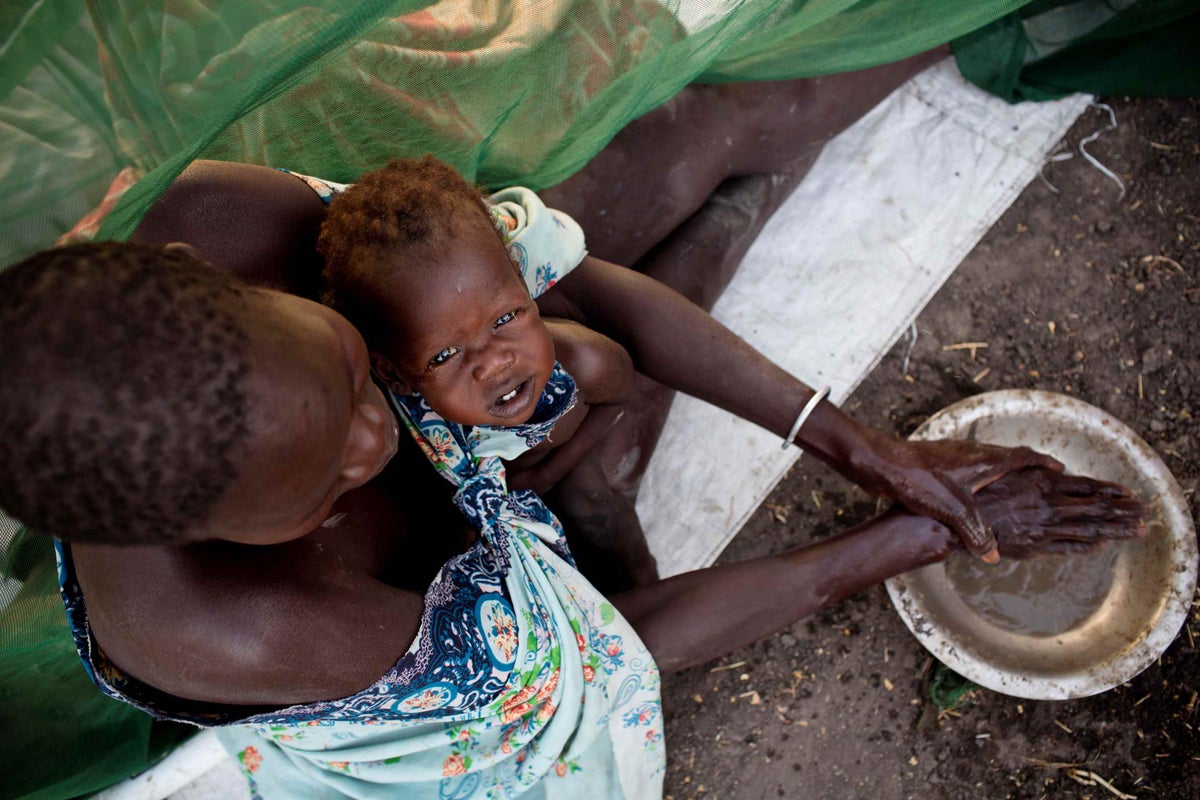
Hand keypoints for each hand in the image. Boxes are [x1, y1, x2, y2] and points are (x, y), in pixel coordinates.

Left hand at [849, 433, 1064, 561]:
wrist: (879, 463)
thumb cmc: (917, 479)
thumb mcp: (953, 510)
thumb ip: (977, 533)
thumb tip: (992, 556)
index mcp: (984, 460)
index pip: (1023, 456)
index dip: (1044, 463)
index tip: (1061, 469)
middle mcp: (971, 453)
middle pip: (1007, 458)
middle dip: (1027, 470)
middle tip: (1042, 483)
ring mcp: (952, 457)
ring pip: (986, 464)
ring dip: (1002, 475)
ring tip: (1012, 492)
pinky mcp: (936, 465)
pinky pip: (967, 471)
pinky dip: (979, 481)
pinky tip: (972, 498)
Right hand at [963, 467, 1148, 558]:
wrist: (958, 519)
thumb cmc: (980, 490)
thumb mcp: (1009, 468)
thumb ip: (1036, 466)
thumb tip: (1059, 468)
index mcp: (1044, 483)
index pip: (1087, 488)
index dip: (1111, 491)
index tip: (1130, 494)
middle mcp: (1049, 505)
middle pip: (1095, 509)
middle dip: (1123, 512)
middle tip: (1145, 514)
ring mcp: (1044, 527)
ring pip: (1088, 529)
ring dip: (1115, 530)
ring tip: (1137, 530)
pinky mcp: (1035, 546)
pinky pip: (1067, 547)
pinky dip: (1086, 547)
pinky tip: (1102, 545)